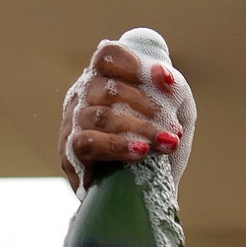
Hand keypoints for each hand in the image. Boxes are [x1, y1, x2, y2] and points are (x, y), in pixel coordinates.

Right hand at [57, 38, 192, 192]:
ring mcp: (74, 124)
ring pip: (102, 116)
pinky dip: (117, 146)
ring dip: (141, 130)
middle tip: (174, 130)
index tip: (165, 81)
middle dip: (149, 108)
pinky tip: (141, 152)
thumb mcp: (175, 112)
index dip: (134, 64)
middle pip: (109, 89)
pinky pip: (88, 143)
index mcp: (105, 79)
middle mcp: (84, 96)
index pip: (108, 56)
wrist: (144, 189)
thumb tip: (165, 78)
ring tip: (167, 143)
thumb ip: (173, 90)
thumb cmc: (157, 142)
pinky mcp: (70, 153)